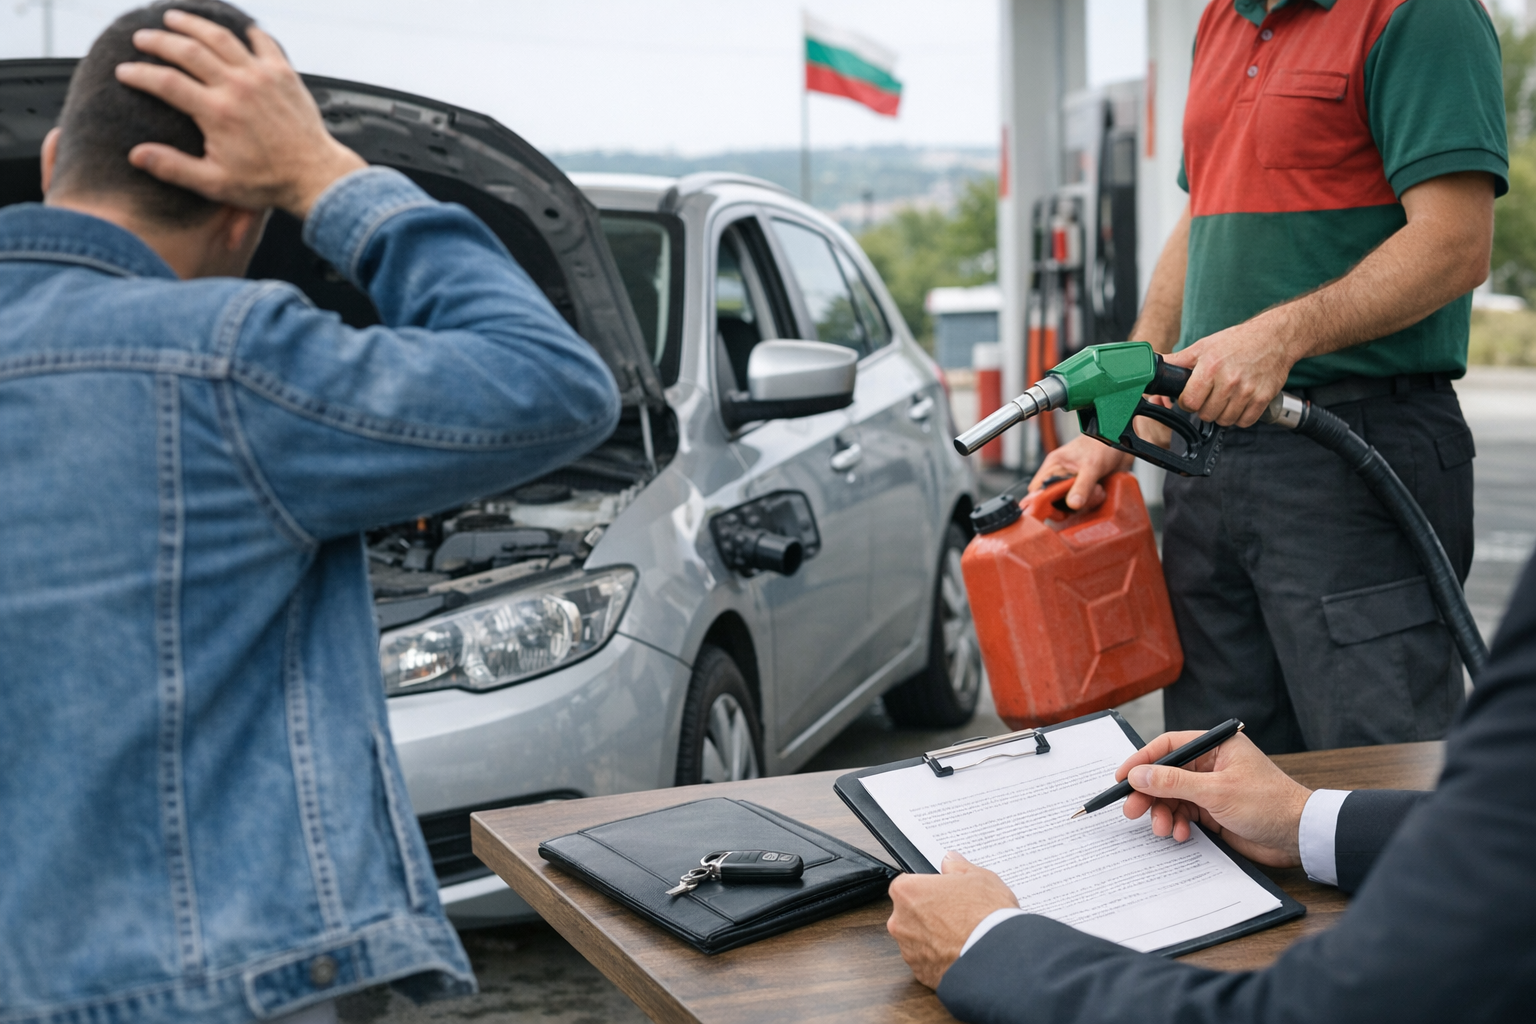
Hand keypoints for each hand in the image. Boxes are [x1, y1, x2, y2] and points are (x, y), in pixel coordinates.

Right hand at [115, 9, 365, 218]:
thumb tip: (136, 155)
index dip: (140, 74)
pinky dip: (247, 31)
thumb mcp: (215, 183)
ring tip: (174, 18)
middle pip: (188, 50)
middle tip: (141, 38)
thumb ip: (174, 167)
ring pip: (221, 37)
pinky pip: (263, 41)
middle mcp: (238, 87)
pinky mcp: (284, 73)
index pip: (166, 82)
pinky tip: (235, 28)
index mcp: (217, 112)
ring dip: (194, 24)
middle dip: (159, 41)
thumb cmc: (267, 182)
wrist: (315, 175)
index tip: (124, 71)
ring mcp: (262, 76)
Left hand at [887, 852, 1017, 988]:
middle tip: (957, 914)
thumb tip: (950, 861)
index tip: (943, 893)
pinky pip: (927, 962)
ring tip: (963, 935)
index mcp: (908, 892)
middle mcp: (901, 922)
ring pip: (918, 939)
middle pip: (910, 913)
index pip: (908, 885)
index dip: (928, 888)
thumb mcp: (979, 877)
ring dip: (934, 938)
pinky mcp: (920, 973)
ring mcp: (909, 950)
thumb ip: (958, 867)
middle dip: (929, 914)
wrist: (997, 956)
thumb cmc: (985, 915)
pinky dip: (940, 959)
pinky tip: (961, 952)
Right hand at [1027, 434, 1130, 511]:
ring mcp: (1075, 483)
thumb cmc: (1102, 443)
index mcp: (1054, 467)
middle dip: (1070, 505)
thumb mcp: (1091, 466)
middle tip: (1084, 498)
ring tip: (1098, 491)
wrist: (1124, 441)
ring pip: (1072, 505)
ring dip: (1087, 503)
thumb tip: (1072, 505)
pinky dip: (1094, 502)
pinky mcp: (1088, 489)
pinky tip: (1102, 492)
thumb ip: (1081, 486)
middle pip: (1055, 501)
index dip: (1041, 502)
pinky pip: (1086, 503)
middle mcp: (1062, 476)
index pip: (1037, 489)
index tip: (1054, 509)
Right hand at [1116, 730, 1311, 867]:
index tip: (1122, 777)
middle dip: (1148, 793)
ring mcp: (1211, 790)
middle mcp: (1211, 765)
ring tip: (1163, 829)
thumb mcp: (1217, 791)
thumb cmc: (1270, 804)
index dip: (1142, 761)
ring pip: (1172, 798)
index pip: (1169, 746)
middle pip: (1166, 775)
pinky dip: (1178, 825)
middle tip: (1131, 810)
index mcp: (1216, 747)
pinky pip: (1184, 815)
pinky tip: (1181, 835)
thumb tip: (1138, 774)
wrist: (1300, 838)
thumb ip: (1174, 782)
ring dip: (1163, 814)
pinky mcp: (1214, 813)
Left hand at [1164, 317, 1297, 427]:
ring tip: (1225, 399)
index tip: (1192, 398)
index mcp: (1210, 367)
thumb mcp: (1204, 346)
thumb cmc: (1238, 341)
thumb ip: (1179, 360)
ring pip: (1225, 421)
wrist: (1275, 337)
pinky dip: (1241, 417)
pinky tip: (1240, 404)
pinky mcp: (1263, 398)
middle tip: (1210, 397)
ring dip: (1222, 414)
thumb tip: (1156, 364)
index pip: (1189, 402)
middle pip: (1206, 414)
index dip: (1187, 403)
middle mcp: (1229, 380)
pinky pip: (1245, 422)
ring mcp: (1247, 391)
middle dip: (1205, 408)